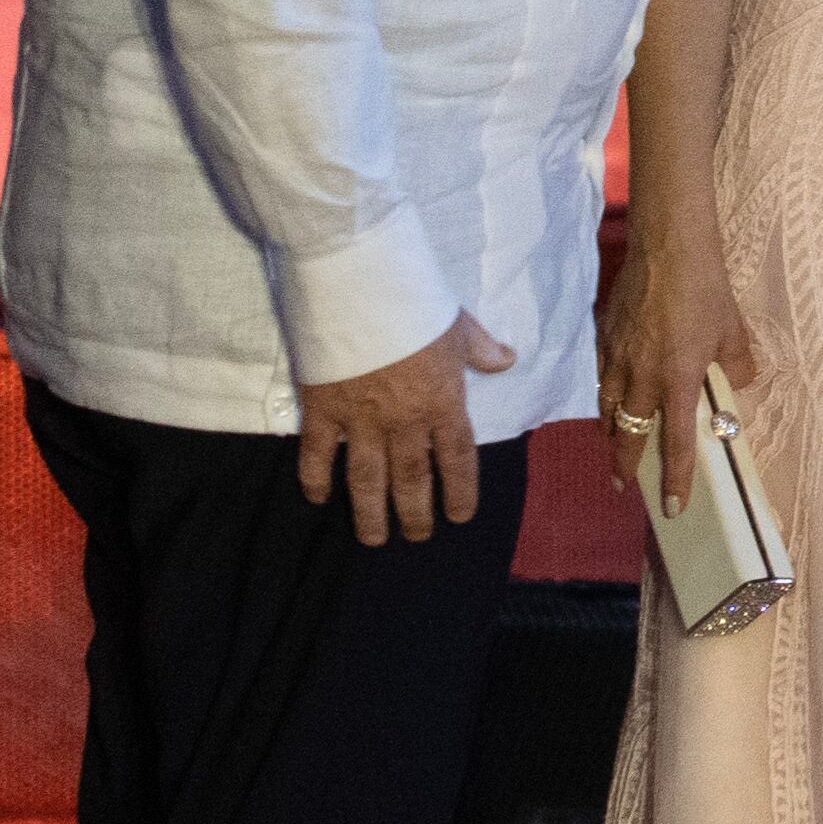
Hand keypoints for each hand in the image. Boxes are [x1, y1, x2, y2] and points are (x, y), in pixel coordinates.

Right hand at [300, 310, 514, 545]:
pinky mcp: (323, 410)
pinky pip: (318, 455)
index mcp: (443, 402)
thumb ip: (481, 350)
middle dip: (416, 514)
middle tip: (417, 537)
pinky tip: (318, 499)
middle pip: (413, 479)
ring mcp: (361, 420)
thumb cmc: (414, 301)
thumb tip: (506, 361)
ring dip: (370, 514)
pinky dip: (316, 479)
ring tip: (373, 539)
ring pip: (367, 480)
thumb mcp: (458, 324)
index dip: (460, 491)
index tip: (459, 516)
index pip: (458, 459)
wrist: (360, 284)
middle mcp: (405, 421)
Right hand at [599, 229, 761, 515]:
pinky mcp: (603, 338)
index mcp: (677, 380)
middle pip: (628, 435)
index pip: (676, 442)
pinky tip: (608, 403)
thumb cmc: (706, 289)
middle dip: (625, 465)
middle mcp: (641, 377)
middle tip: (623, 487)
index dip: (675, 478)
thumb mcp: (733, 331)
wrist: (667, 248)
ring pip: (607, 410)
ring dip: (611, 435)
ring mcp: (616, 357)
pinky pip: (600, 380)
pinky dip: (604, 399)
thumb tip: (739, 383)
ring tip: (614, 450)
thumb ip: (737, 365)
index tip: (672, 506)